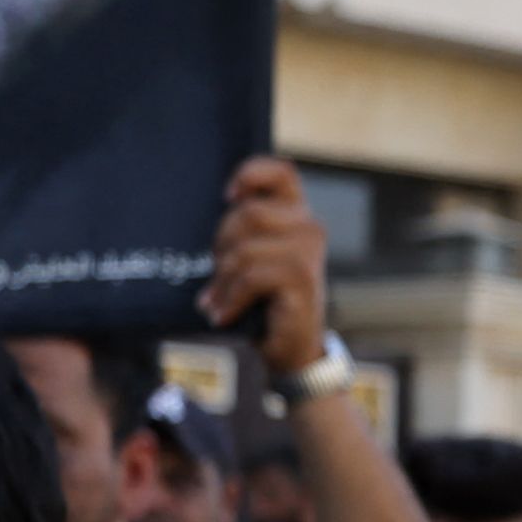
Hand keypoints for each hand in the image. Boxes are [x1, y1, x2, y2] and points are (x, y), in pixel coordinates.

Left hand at [206, 155, 330, 377]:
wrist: (291, 349)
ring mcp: (309, 253)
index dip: (250, 174)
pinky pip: (251, 277)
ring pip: (246, 249)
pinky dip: (231, 299)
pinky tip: (223, 315)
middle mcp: (309, 228)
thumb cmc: (265, 301)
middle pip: (248, 214)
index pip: (280, 172)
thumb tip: (212, 214)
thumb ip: (242, 232)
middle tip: (216, 279)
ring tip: (216, 302)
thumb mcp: (251, 259)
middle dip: (222, 248)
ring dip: (223, 281)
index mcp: (296, 215)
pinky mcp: (302, 279)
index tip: (227, 197)